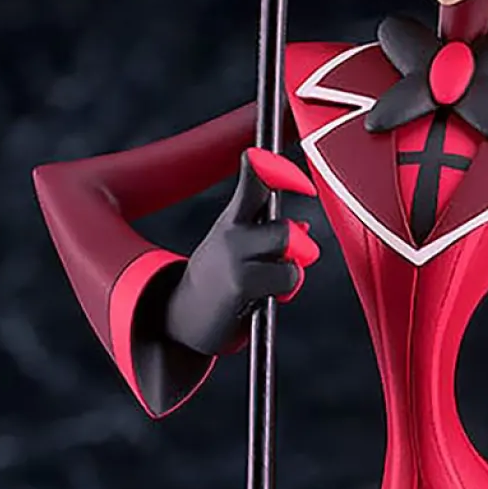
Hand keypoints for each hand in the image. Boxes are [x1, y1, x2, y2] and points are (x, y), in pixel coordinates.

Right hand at [164, 150, 319, 356]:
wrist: (183, 315)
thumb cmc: (217, 279)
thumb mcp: (237, 245)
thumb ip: (267, 231)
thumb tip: (303, 227)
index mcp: (231, 219)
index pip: (254, 184)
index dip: (280, 173)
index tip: (304, 184)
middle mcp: (231, 233)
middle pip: (283, 228)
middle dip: (294, 244)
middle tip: (283, 256)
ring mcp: (234, 259)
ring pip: (288, 254)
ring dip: (290, 269)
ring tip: (268, 278)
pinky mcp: (240, 284)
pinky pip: (287, 278)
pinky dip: (285, 288)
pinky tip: (263, 294)